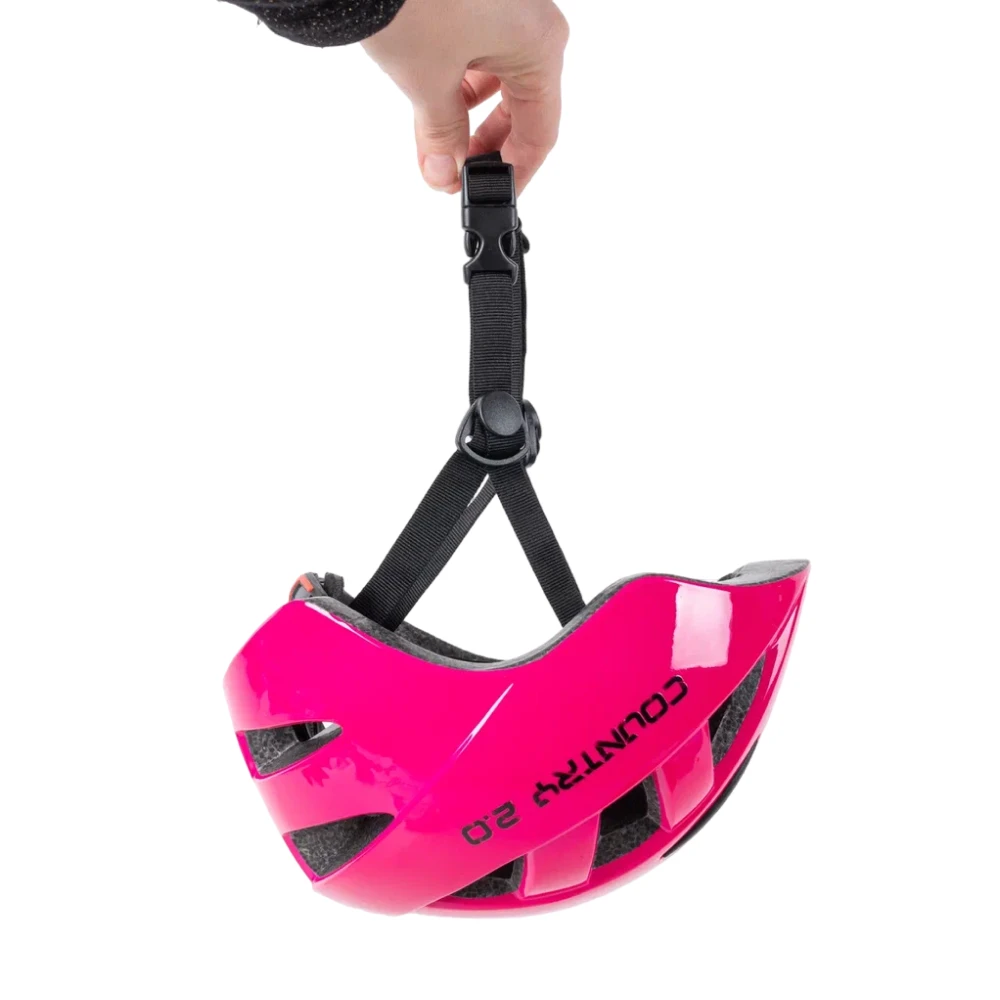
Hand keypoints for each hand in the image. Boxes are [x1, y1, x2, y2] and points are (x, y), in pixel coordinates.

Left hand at [362, 0, 568, 193]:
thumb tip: (443, 174)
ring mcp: (508, 3)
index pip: (541, 133)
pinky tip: (432, 98)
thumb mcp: (427, 83)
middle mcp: (533, 21)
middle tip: (455, 174)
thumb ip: (442, 138)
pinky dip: (458, 81)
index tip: (492, 196)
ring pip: (499, 79)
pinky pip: (482, 49)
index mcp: (539, 45)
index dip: (516, 173)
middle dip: (486, 145)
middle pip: (524, 106)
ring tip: (435, 140)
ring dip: (468, 116)